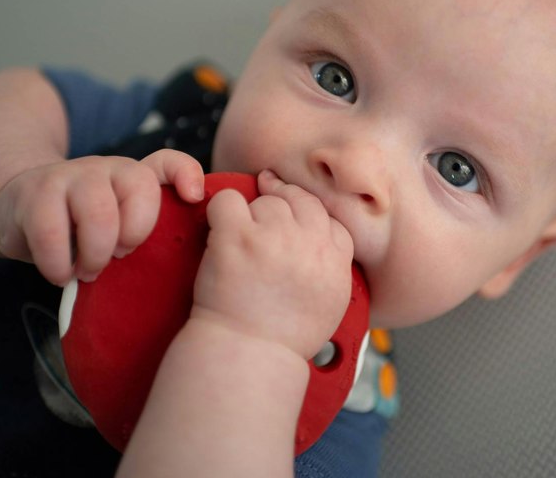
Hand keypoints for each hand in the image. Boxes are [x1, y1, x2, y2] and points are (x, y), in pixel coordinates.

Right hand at [0, 149, 203, 285]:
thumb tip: (182, 253)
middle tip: (118, 259)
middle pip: (138, 190)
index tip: (193, 198)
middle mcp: (107, 168)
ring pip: (98, 212)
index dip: (186, 174)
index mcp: (134, 176)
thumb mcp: (121, 224)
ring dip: (96, 254)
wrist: (22, 209)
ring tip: (89, 272)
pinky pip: (51, 232)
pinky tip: (61, 274)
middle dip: (133, 235)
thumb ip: (151, 228)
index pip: (167, 162)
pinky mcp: (35, 193)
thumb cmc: (83, 225)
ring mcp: (71, 176)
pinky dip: (59, 263)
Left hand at [191, 170, 353, 360]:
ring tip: (242, 243)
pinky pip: (230, 199)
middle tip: (264, 216)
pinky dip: (222, 208)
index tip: (294, 220)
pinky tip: (220, 228)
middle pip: (300, 200)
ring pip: (266, 201)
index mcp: (335, 259)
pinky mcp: (238, 236)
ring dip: (253, 215)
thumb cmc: (285, 335)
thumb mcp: (331, 303)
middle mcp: (309, 243)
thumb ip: (333, 266)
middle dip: (283, 207)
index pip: (329, 218)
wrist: (247, 355)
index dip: (308, 216)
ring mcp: (273, 236)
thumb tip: (323, 239)